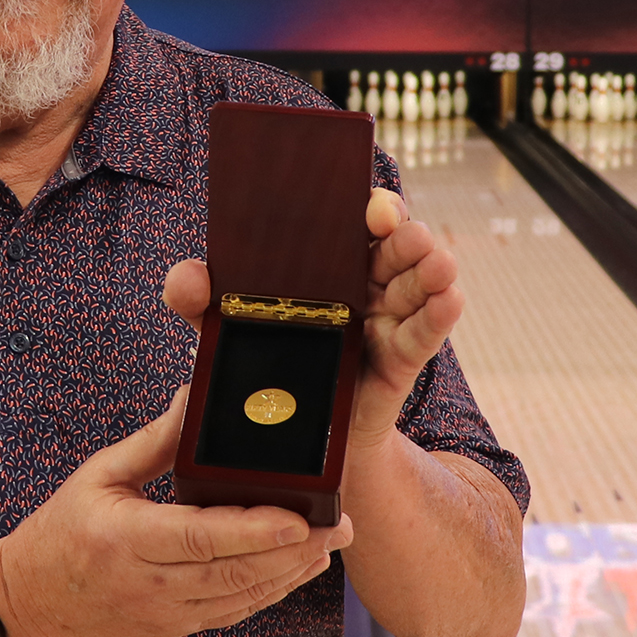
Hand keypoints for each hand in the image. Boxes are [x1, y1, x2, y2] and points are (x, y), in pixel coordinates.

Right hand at [0, 385, 345, 636]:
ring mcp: (165, 613)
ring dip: (291, 573)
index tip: (298, 517)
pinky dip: (270, 592)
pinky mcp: (176, 628)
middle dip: (293, 551)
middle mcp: (148, 583)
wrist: (31, 603)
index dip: (253, 531)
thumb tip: (194, 398)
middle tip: (339, 524)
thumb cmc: (61, 530)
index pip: (199, 537)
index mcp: (125, 538)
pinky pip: (233, 613)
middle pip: (233, 572)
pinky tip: (299, 569)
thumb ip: (152, 443)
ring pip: (241, 597)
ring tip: (332, 542)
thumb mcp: (97, 476)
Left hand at [160, 185, 461, 457]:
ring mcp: (387, 317)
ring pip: (416, 284)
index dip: (369, 206)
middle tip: (402, 230)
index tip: (368, 206)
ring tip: (436, 262)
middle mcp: (365, 281)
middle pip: (393, 246)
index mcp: (330, 261)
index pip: (356, 220)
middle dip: (402, 235)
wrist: (290, 430)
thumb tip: (186, 277)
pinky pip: (425, 334)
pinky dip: (440, 315)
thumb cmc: (263, 361)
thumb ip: (195, 299)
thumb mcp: (221, 326)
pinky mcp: (399, 359)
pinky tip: (450, 298)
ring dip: (430, 270)